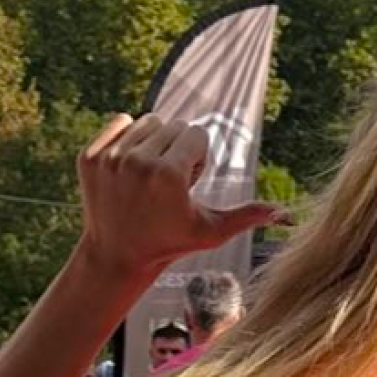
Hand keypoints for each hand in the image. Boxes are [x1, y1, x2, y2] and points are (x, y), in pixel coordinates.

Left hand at [75, 114, 284, 279]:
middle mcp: (136, 161)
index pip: (196, 134)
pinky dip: (127, 138)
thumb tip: (285, 213)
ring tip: (149, 176)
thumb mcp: (210, 231)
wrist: (117, 254)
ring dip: (154, 143)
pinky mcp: (91, 155)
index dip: (198, 160)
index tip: (185, 186)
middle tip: (166, 185)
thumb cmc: (170, 242)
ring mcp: (110, 157)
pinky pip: (120, 122)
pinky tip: (129, 168)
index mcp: (167, 174)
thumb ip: (246, 216)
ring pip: (148, 122)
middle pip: (173, 126)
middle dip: (178, 149)